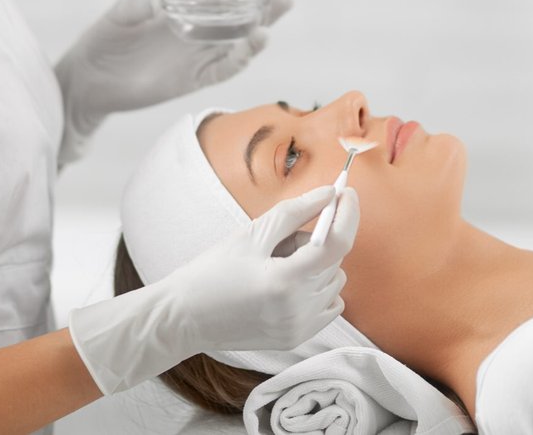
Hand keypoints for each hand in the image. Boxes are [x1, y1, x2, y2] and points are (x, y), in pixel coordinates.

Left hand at [54, 0, 293, 139]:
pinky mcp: (192, 80)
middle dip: (265, 7)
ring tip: (272, 19)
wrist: (89, 80)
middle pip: (241, 19)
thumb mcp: (117, 16)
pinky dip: (239, 59)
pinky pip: (222, 70)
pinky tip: (253, 44)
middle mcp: (197, 33)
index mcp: (185, 11)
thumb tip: (155, 2)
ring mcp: (197, 57)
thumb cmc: (103, 41)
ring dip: (258, 33)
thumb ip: (134, 7)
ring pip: (237, 45)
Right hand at [166, 182, 359, 350]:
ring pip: (334, 281)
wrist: (185, 317)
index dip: (346, 213)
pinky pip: (330, 305)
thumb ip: (295, 212)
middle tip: (281, 240)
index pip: (336, 243)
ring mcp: (299, 328)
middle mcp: (297, 309)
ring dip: (317, 265)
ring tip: (278, 266)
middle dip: (316, 240)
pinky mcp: (298, 338)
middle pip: (333, 259)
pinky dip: (319, 288)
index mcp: (284, 280)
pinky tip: (288, 285)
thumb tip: (329, 194)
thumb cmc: (212, 272)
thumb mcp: (251, 234)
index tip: (345, 193)